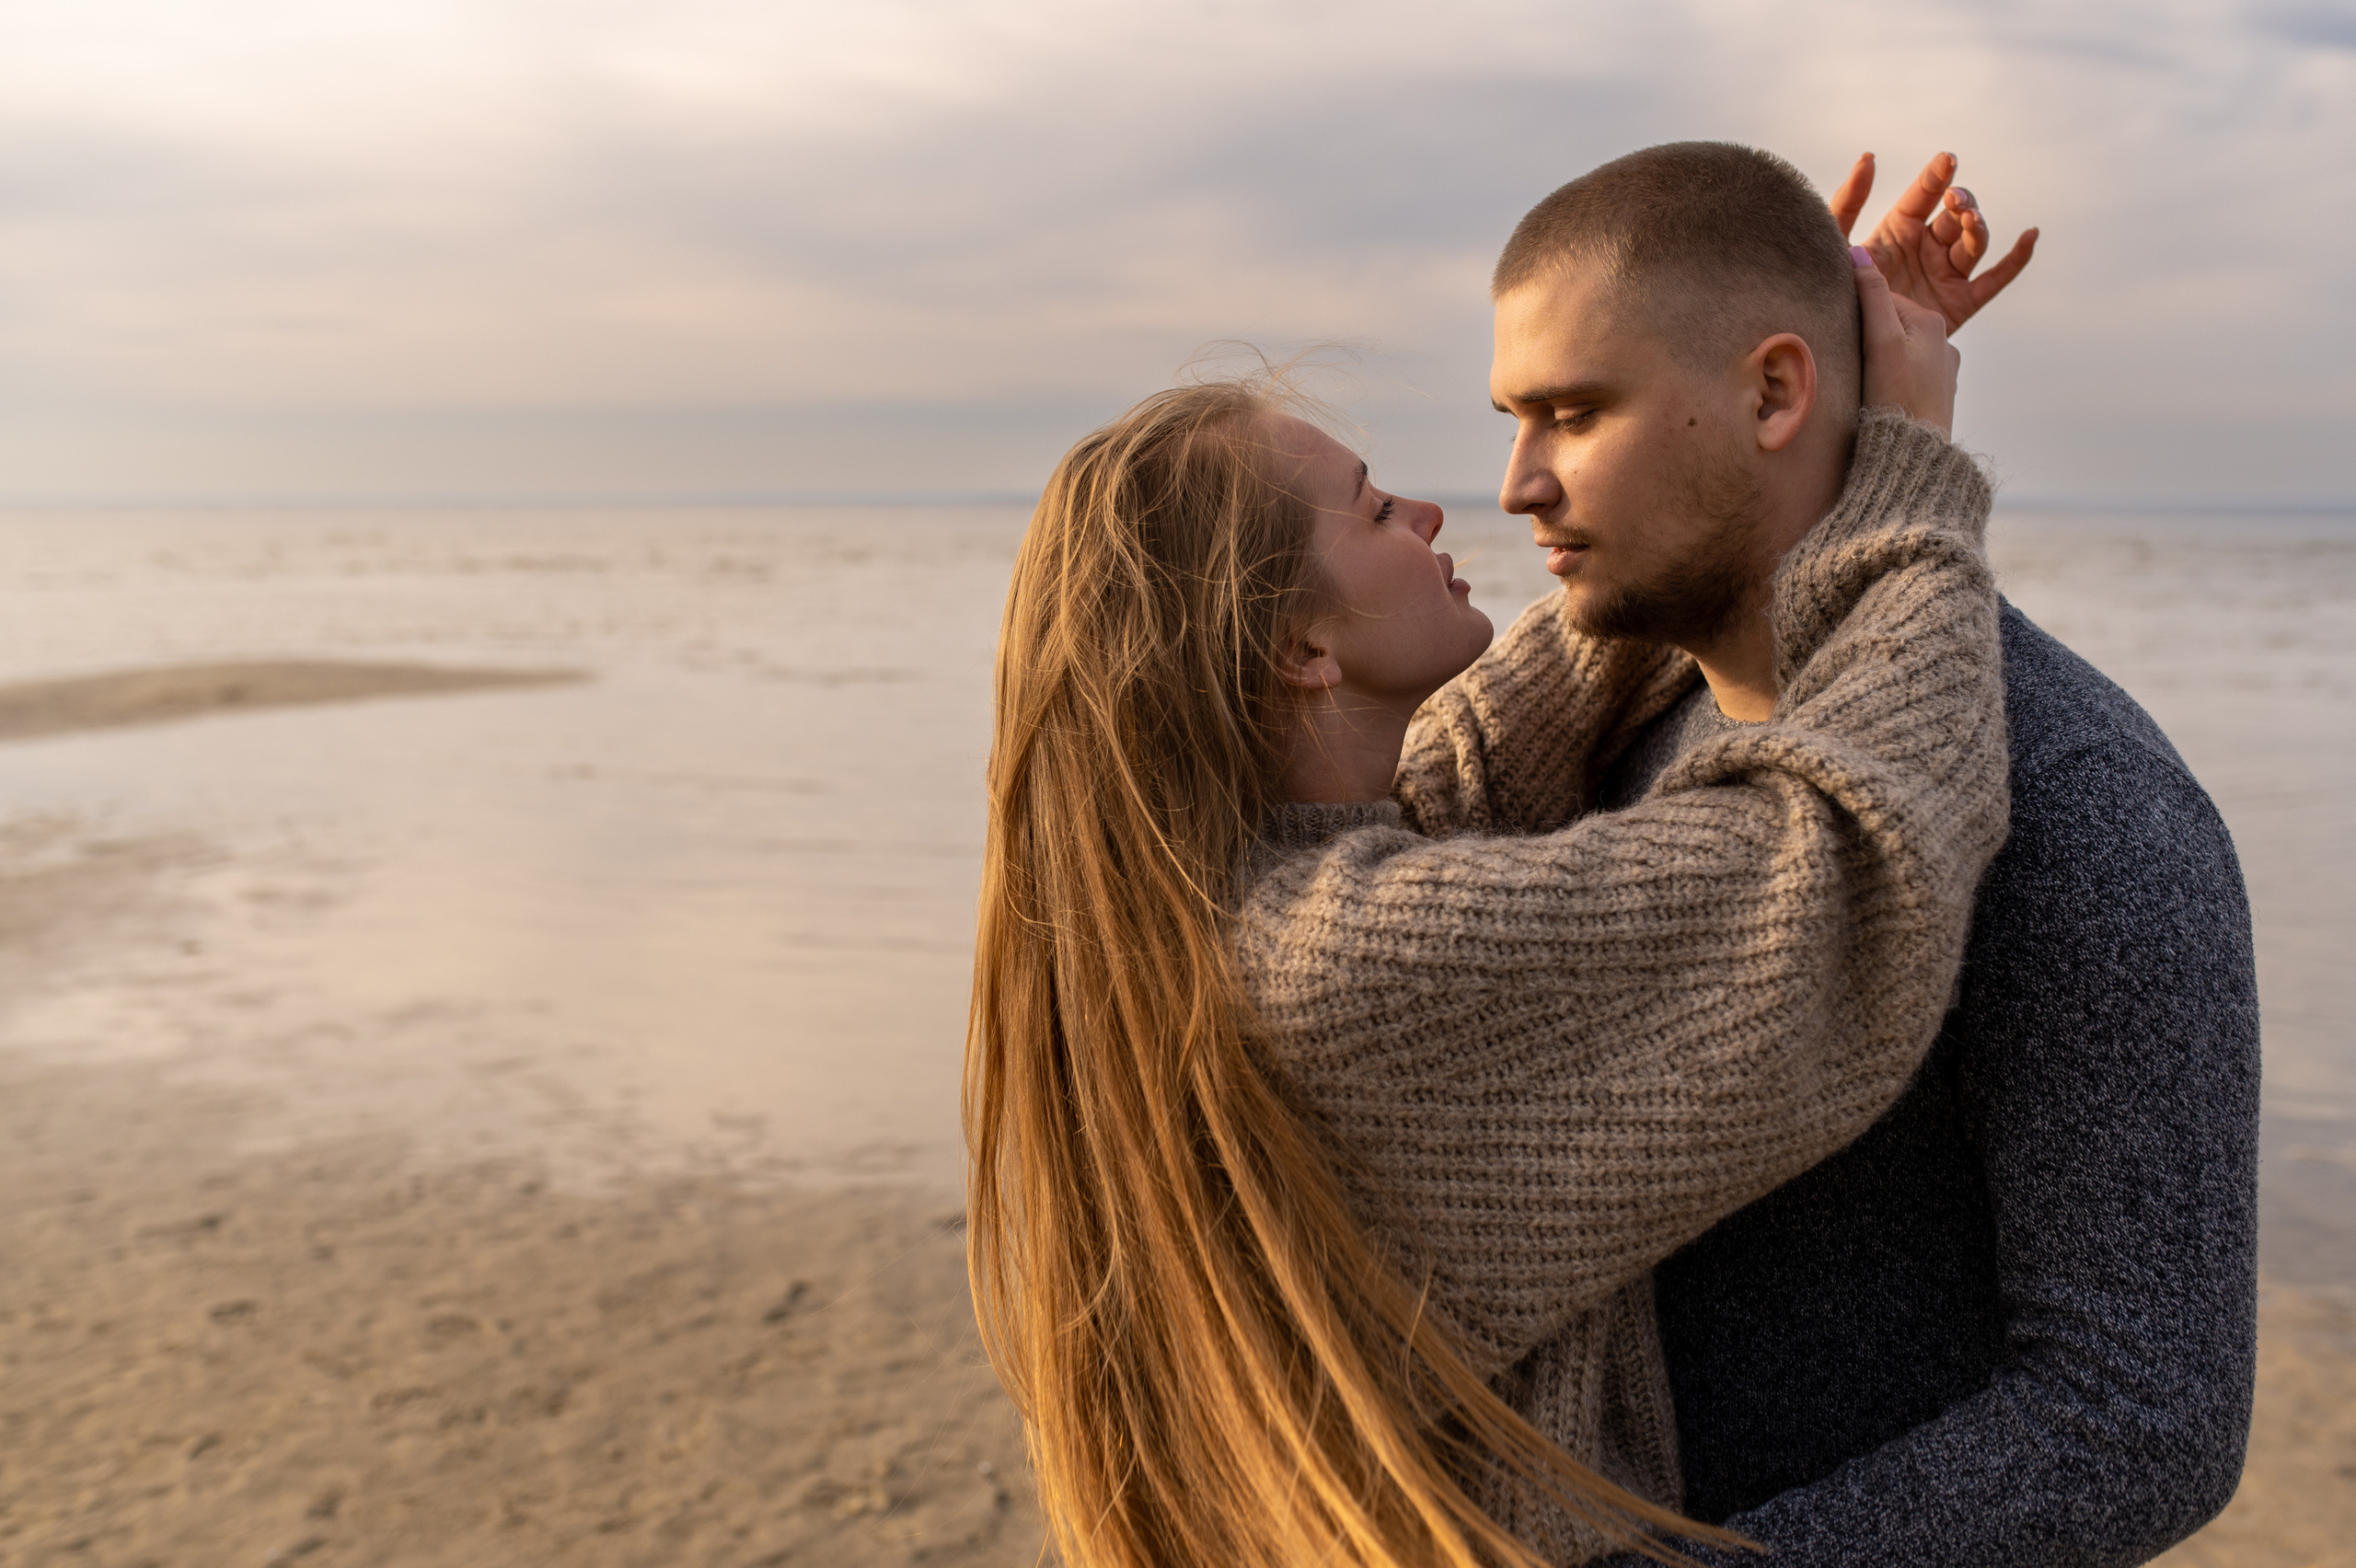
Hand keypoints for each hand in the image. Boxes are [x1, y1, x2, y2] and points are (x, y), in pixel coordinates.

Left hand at [1829, 152, 2037, 333]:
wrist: (1847, 347)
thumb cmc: (1834, 292)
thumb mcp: (1836, 245)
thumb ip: (1847, 204)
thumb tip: (1868, 159)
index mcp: (1900, 229)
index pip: (1923, 196)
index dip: (1936, 178)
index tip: (1946, 160)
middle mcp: (1928, 247)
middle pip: (1954, 216)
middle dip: (1960, 203)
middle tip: (1955, 199)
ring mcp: (1947, 273)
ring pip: (1974, 242)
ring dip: (1977, 227)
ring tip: (1969, 220)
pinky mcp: (1962, 302)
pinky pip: (1996, 278)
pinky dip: (2017, 258)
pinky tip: (2030, 235)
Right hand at [1853, 247, 1958, 435]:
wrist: (1916, 455)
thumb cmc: (1895, 397)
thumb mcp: (1878, 340)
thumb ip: (1871, 296)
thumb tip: (1857, 251)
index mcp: (1932, 323)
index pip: (1884, 301)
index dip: (1858, 316)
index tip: (1844, 337)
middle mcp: (1944, 343)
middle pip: (1893, 326)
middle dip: (1870, 339)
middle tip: (1852, 364)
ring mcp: (1943, 372)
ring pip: (1902, 353)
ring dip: (1882, 363)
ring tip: (1866, 386)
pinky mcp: (1938, 397)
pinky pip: (1909, 379)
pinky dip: (1893, 384)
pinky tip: (1882, 401)